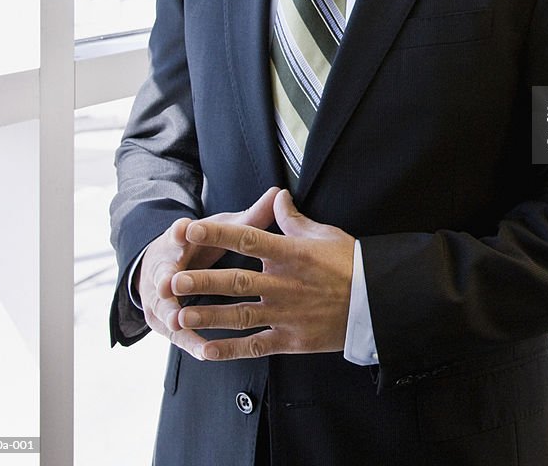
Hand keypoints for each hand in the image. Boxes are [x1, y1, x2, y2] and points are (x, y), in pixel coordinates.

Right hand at [135, 187, 279, 346]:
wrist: (161, 265)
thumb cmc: (201, 242)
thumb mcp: (222, 227)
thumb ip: (251, 216)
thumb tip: (278, 193)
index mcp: (180, 240)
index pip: (179, 233)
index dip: (181, 232)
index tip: (184, 228)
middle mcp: (166, 267)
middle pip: (166, 271)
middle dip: (168, 276)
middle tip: (168, 282)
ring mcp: (160, 296)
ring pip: (165, 307)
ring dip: (172, 314)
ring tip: (178, 321)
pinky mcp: (165, 321)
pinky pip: (178, 334)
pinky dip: (190, 342)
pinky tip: (204, 352)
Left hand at [171, 188, 354, 360]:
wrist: (375, 302)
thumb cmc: (350, 263)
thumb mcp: (323, 233)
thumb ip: (293, 219)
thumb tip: (278, 197)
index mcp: (291, 254)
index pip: (248, 240)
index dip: (218, 235)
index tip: (193, 229)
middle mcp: (284, 284)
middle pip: (236, 282)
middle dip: (203, 282)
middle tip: (172, 280)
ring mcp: (286, 314)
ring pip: (240, 316)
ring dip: (208, 316)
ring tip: (180, 316)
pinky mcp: (291, 339)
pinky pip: (255, 346)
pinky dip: (230, 350)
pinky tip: (206, 350)